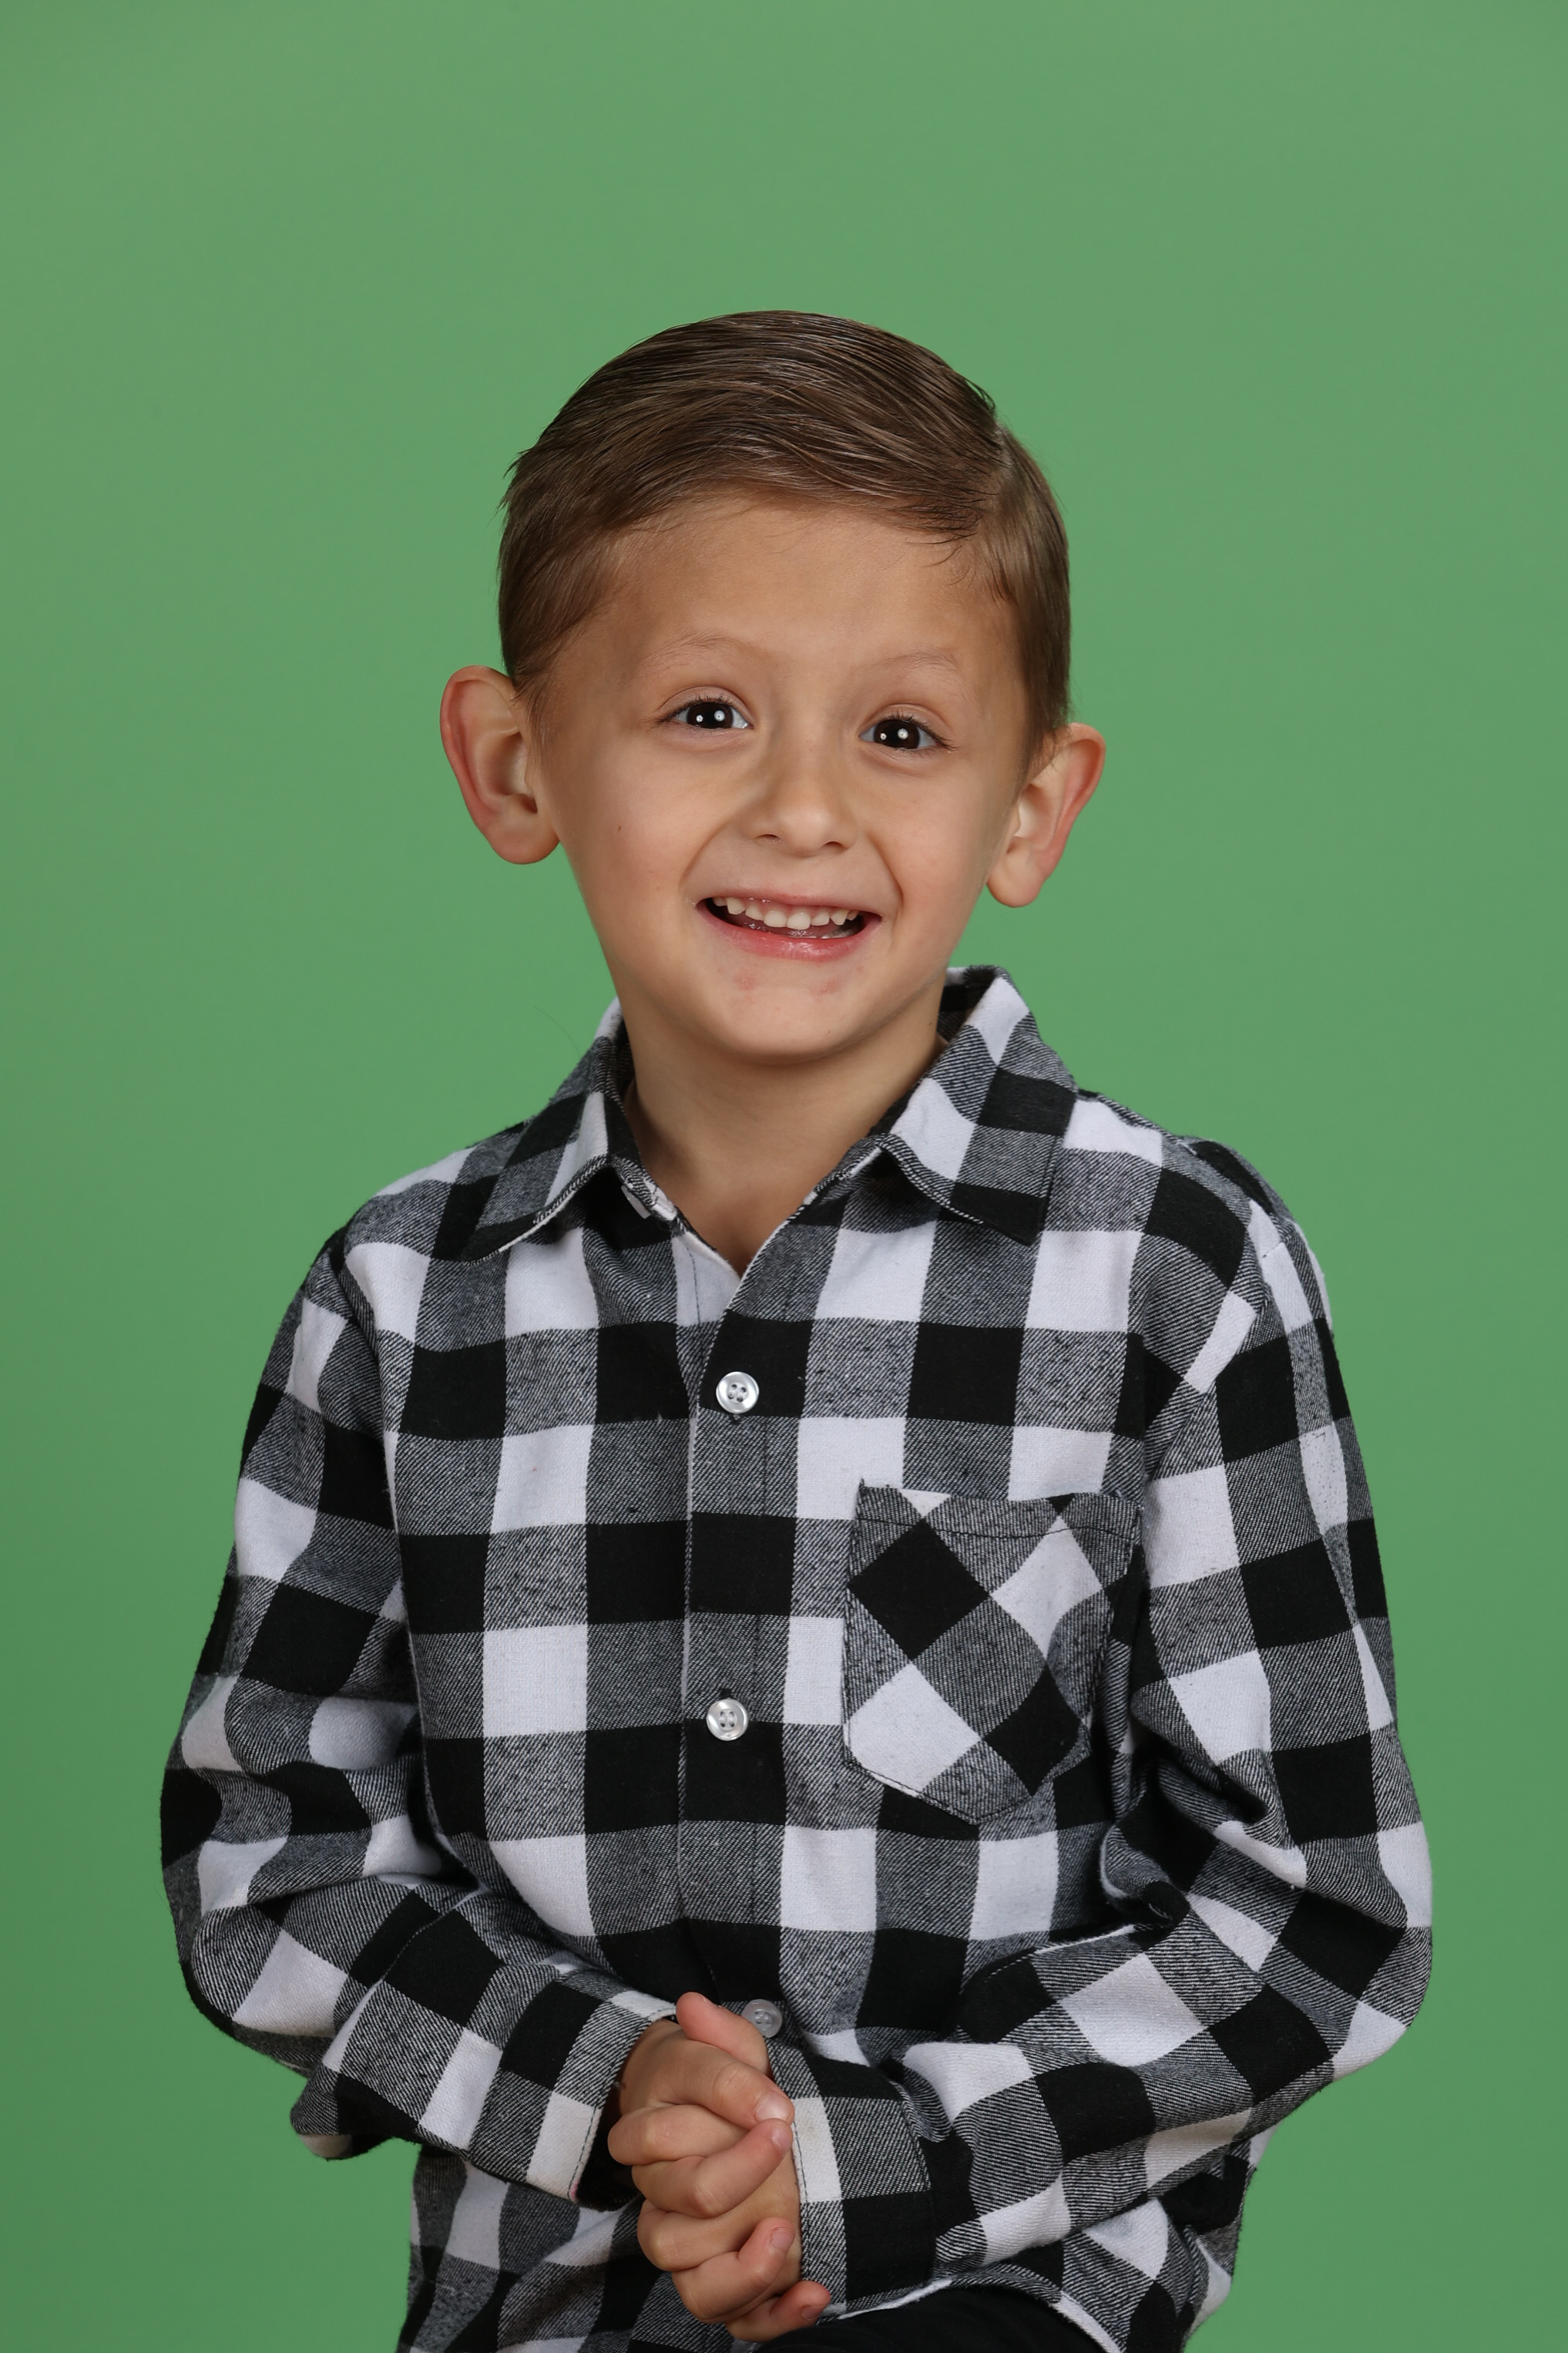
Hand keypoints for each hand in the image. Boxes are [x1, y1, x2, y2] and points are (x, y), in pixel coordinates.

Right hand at [610, 1992, 831, 2339]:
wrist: (748, 2132)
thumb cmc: (733, 2091)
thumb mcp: (734, 2055)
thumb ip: (721, 2037)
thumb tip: (695, 2007)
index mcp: (653, 2143)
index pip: (655, 2139)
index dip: (718, 2121)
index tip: (779, 2107)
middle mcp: (666, 2206)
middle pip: (670, 2224)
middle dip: (731, 2182)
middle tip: (784, 2144)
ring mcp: (698, 2254)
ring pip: (696, 2289)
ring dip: (745, 2270)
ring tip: (788, 2232)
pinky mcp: (732, 2286)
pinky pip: (741, 2324)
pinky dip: (777, 2317)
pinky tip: (815, 2290)